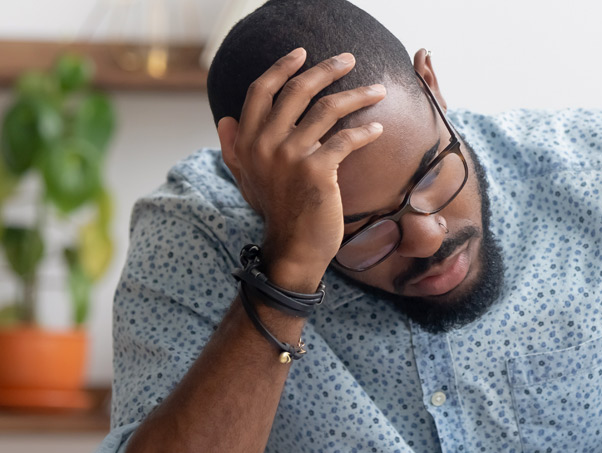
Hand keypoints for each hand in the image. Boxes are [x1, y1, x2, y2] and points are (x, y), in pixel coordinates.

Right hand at [216, 48, 386, 289]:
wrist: (293, 249)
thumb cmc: (275, 212)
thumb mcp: (246, 178)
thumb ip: (234, 148)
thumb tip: (223, 120)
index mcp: (248, 141)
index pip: (261, 91)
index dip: (282, 68)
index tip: (303, 53)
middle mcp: (265, 143)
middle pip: (298, 91)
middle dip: (326, 69)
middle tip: (349, 59)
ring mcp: (291, 156)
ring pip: (327, 109)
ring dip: (357, 95)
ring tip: (378, 90)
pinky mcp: (317, 170)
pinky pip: (346, 139)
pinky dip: (365, 131)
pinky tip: (377, 129)